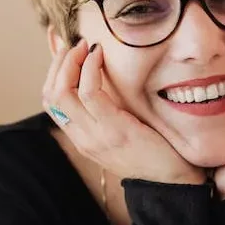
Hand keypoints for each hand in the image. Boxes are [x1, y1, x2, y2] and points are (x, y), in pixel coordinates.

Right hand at [43, 38, 204, 185]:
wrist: (174, 181)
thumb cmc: (154, 151)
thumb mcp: (122, 129)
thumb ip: (109, 109)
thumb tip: (101, 77)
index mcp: (82, 138)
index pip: (50, 102)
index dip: (51, 70)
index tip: (63, 47)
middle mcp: (83, 138)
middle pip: (50, 95)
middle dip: (57, 63)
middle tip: (74, 43)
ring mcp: (96, 136)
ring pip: (62, 92)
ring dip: (71, 62)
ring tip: (85, 46)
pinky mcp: (114, 130)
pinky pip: (90, 93)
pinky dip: (90, 69)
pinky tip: (99, 55)